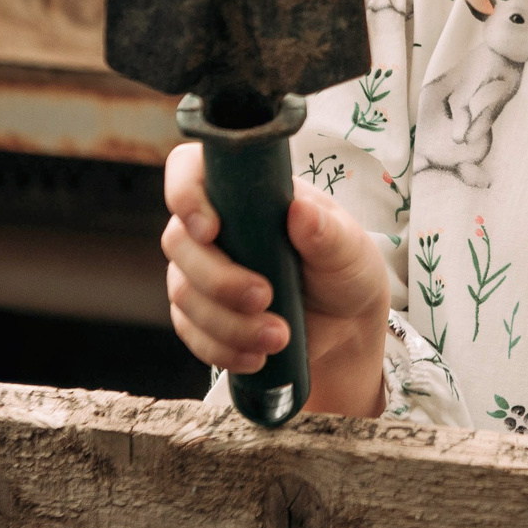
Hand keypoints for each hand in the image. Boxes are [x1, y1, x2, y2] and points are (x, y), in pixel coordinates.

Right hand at [161, 142, 391, 416]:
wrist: (345, 327)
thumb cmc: (345, 269)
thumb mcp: (349, 248)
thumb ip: (326, 231)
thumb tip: (300, 212)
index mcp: (245, 192)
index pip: (189, 170)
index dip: (185, 193)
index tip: (210, 228)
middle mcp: (214, 226)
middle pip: (178, 241)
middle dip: (218, 278)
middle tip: (265, 297)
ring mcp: (200, 272)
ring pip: (183, 293)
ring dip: (228, 322)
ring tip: (279, 337)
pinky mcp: (200, 316)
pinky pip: (191, 333)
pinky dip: (222, 349)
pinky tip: (257, 358)